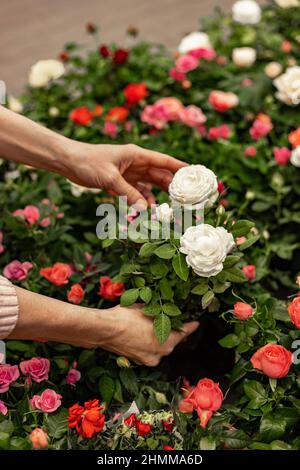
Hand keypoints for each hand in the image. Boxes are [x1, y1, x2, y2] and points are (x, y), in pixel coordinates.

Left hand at [66, 143, 186, 207]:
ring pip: (150, 184)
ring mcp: (129, 172)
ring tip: (169, 208)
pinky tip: (148, 209)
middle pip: (160, 175)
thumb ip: (129, 193)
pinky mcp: (120, 181)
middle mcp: (136, 162)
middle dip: (173, 186)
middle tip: (186, 199)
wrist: (69, 162)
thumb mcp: (110, 178)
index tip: (196, 175)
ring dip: (158, 195)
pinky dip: (143, 200)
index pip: (164, 161)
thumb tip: (145, 209)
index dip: (181, 168)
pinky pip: (137, 191)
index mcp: (136, 155)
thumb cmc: (88, 163)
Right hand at [86, 305, 198, 365]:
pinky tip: (144, 333)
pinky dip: (150, 343)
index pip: (185, 332)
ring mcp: (150, 359)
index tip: (196, 322)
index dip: (191, 325)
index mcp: (167, 340)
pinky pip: (150, 351)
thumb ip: (161, 311)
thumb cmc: (126, 317)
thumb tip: (168, 309)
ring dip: (160, 337)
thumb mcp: (147, 308)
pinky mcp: (139, 361)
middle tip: (173, 319)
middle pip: (173, 341)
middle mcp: (161, 353)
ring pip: (161, 347)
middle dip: (173, 330)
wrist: (104, 329)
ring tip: (154, 325)